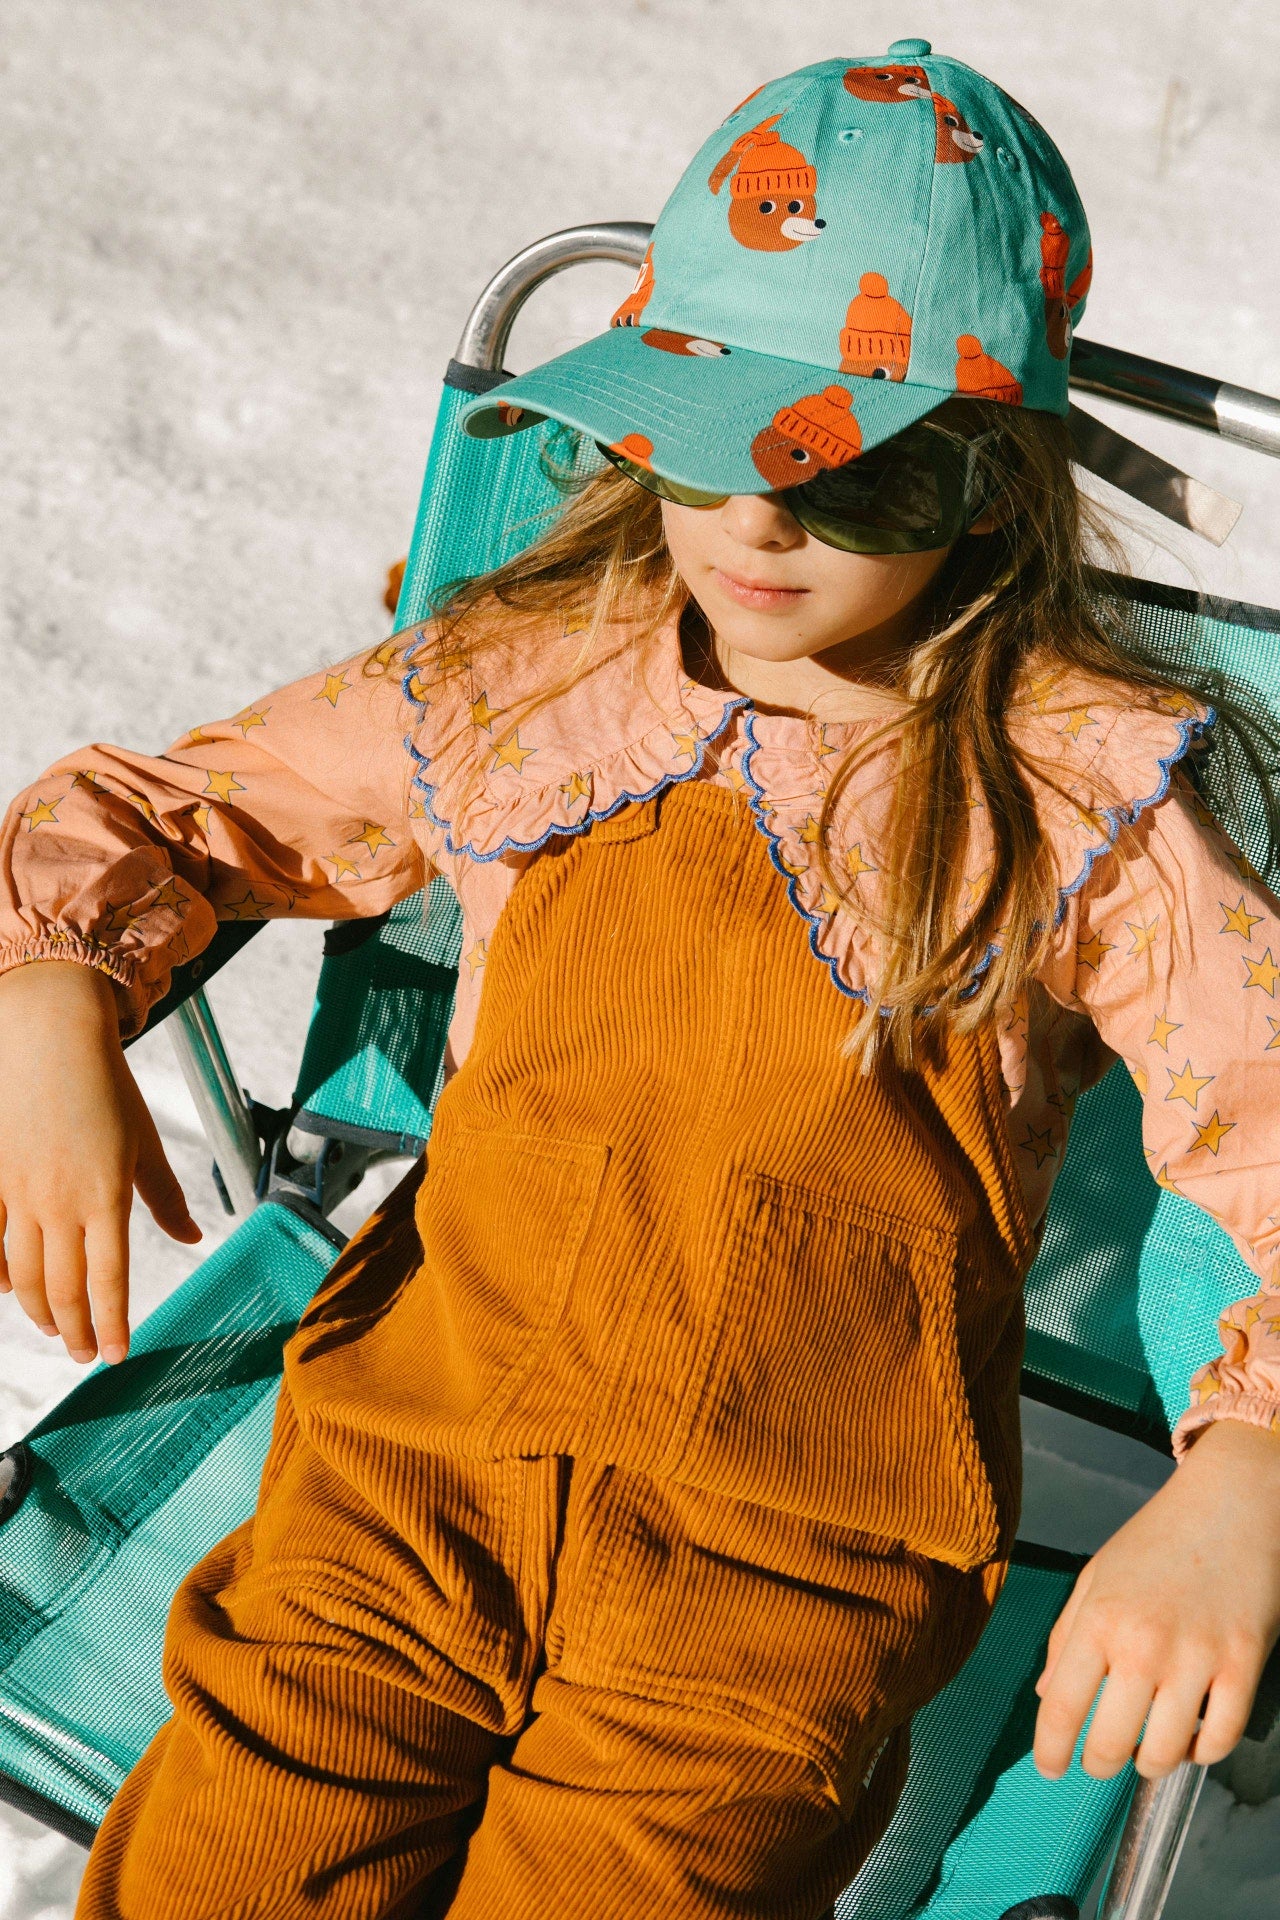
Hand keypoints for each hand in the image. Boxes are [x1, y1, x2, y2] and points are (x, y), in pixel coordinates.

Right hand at [0, 961, 199, 1365]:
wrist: (47, 1036)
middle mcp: (58, 1204)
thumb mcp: (144, 1142)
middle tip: (83, 1353)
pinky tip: (8, 1291)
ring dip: (38, 1311)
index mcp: (105, 1197)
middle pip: (63, 1289)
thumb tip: (194, 1239)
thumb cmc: (105, 1087)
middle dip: (74, 1330)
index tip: (116, 1355)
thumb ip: (165, 1197)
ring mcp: (18, 1194)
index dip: (111, 1325)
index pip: (110, 1281)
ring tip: (53, 1328)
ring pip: (22, 1274)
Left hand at [1034, 1417, 1279, 1779]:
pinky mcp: (1243, 1666)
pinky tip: (1190, 1736)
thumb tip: (1048, 1696)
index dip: (1050, 1750)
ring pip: (1164, 1753)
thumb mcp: (1097, 1576)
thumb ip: (1066, 1637)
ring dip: (1150, 1762)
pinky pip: (1218, 1740)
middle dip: (1099, 1763)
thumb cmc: (1158, 1538)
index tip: (1050, 1768)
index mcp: (1099, 1620)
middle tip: (1101, 1759)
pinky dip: (1200, 1752)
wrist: (1230, 1503)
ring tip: (1146, 1747)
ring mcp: (1197, 1658)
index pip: (1062, 1707)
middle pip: (1110, 1744)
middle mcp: (1144, 1644)